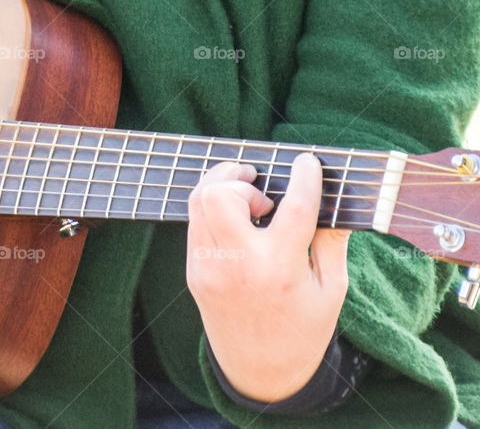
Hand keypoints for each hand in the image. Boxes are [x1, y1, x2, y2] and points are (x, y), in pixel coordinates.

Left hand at [186, 154, 350, 401]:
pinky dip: (213, 210)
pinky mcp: (194, 272)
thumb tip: (337, 199)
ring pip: (198, 202)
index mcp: (280, 269)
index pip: (293, 208)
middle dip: (238, 178)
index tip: (307, 161)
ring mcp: (209, 268)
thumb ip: (332, 241)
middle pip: (218, 195)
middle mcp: (238, 265)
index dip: (304, 178)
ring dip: (222, 188)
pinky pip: (195, 223)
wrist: (260, 371)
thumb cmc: (303, 328)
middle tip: (261, 189)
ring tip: (250, 201)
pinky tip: (237, 220)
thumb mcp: (331, 289)